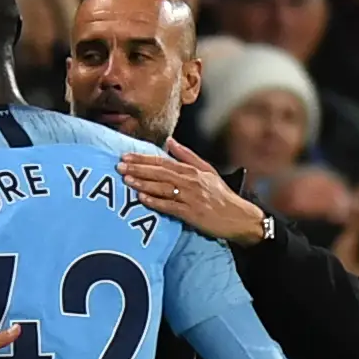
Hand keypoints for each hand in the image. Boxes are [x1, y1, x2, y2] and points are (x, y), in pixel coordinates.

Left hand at [118, 139, 264, 244]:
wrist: (239, 217)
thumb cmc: (221, 195)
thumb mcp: (207, 170)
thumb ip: (187, 155)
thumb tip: (170, 141)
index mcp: (192, 171)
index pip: (163, 162)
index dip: (143, 159)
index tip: (126, 156)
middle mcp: (191, 182)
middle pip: (160, 173)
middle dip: (138, 169)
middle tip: (119, 166)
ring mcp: (191, 198)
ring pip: (163, 188)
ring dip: (143, 184)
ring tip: (126, 180)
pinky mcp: (192, 214)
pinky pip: (170, 207)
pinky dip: (156, 202)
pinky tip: (142, 199)